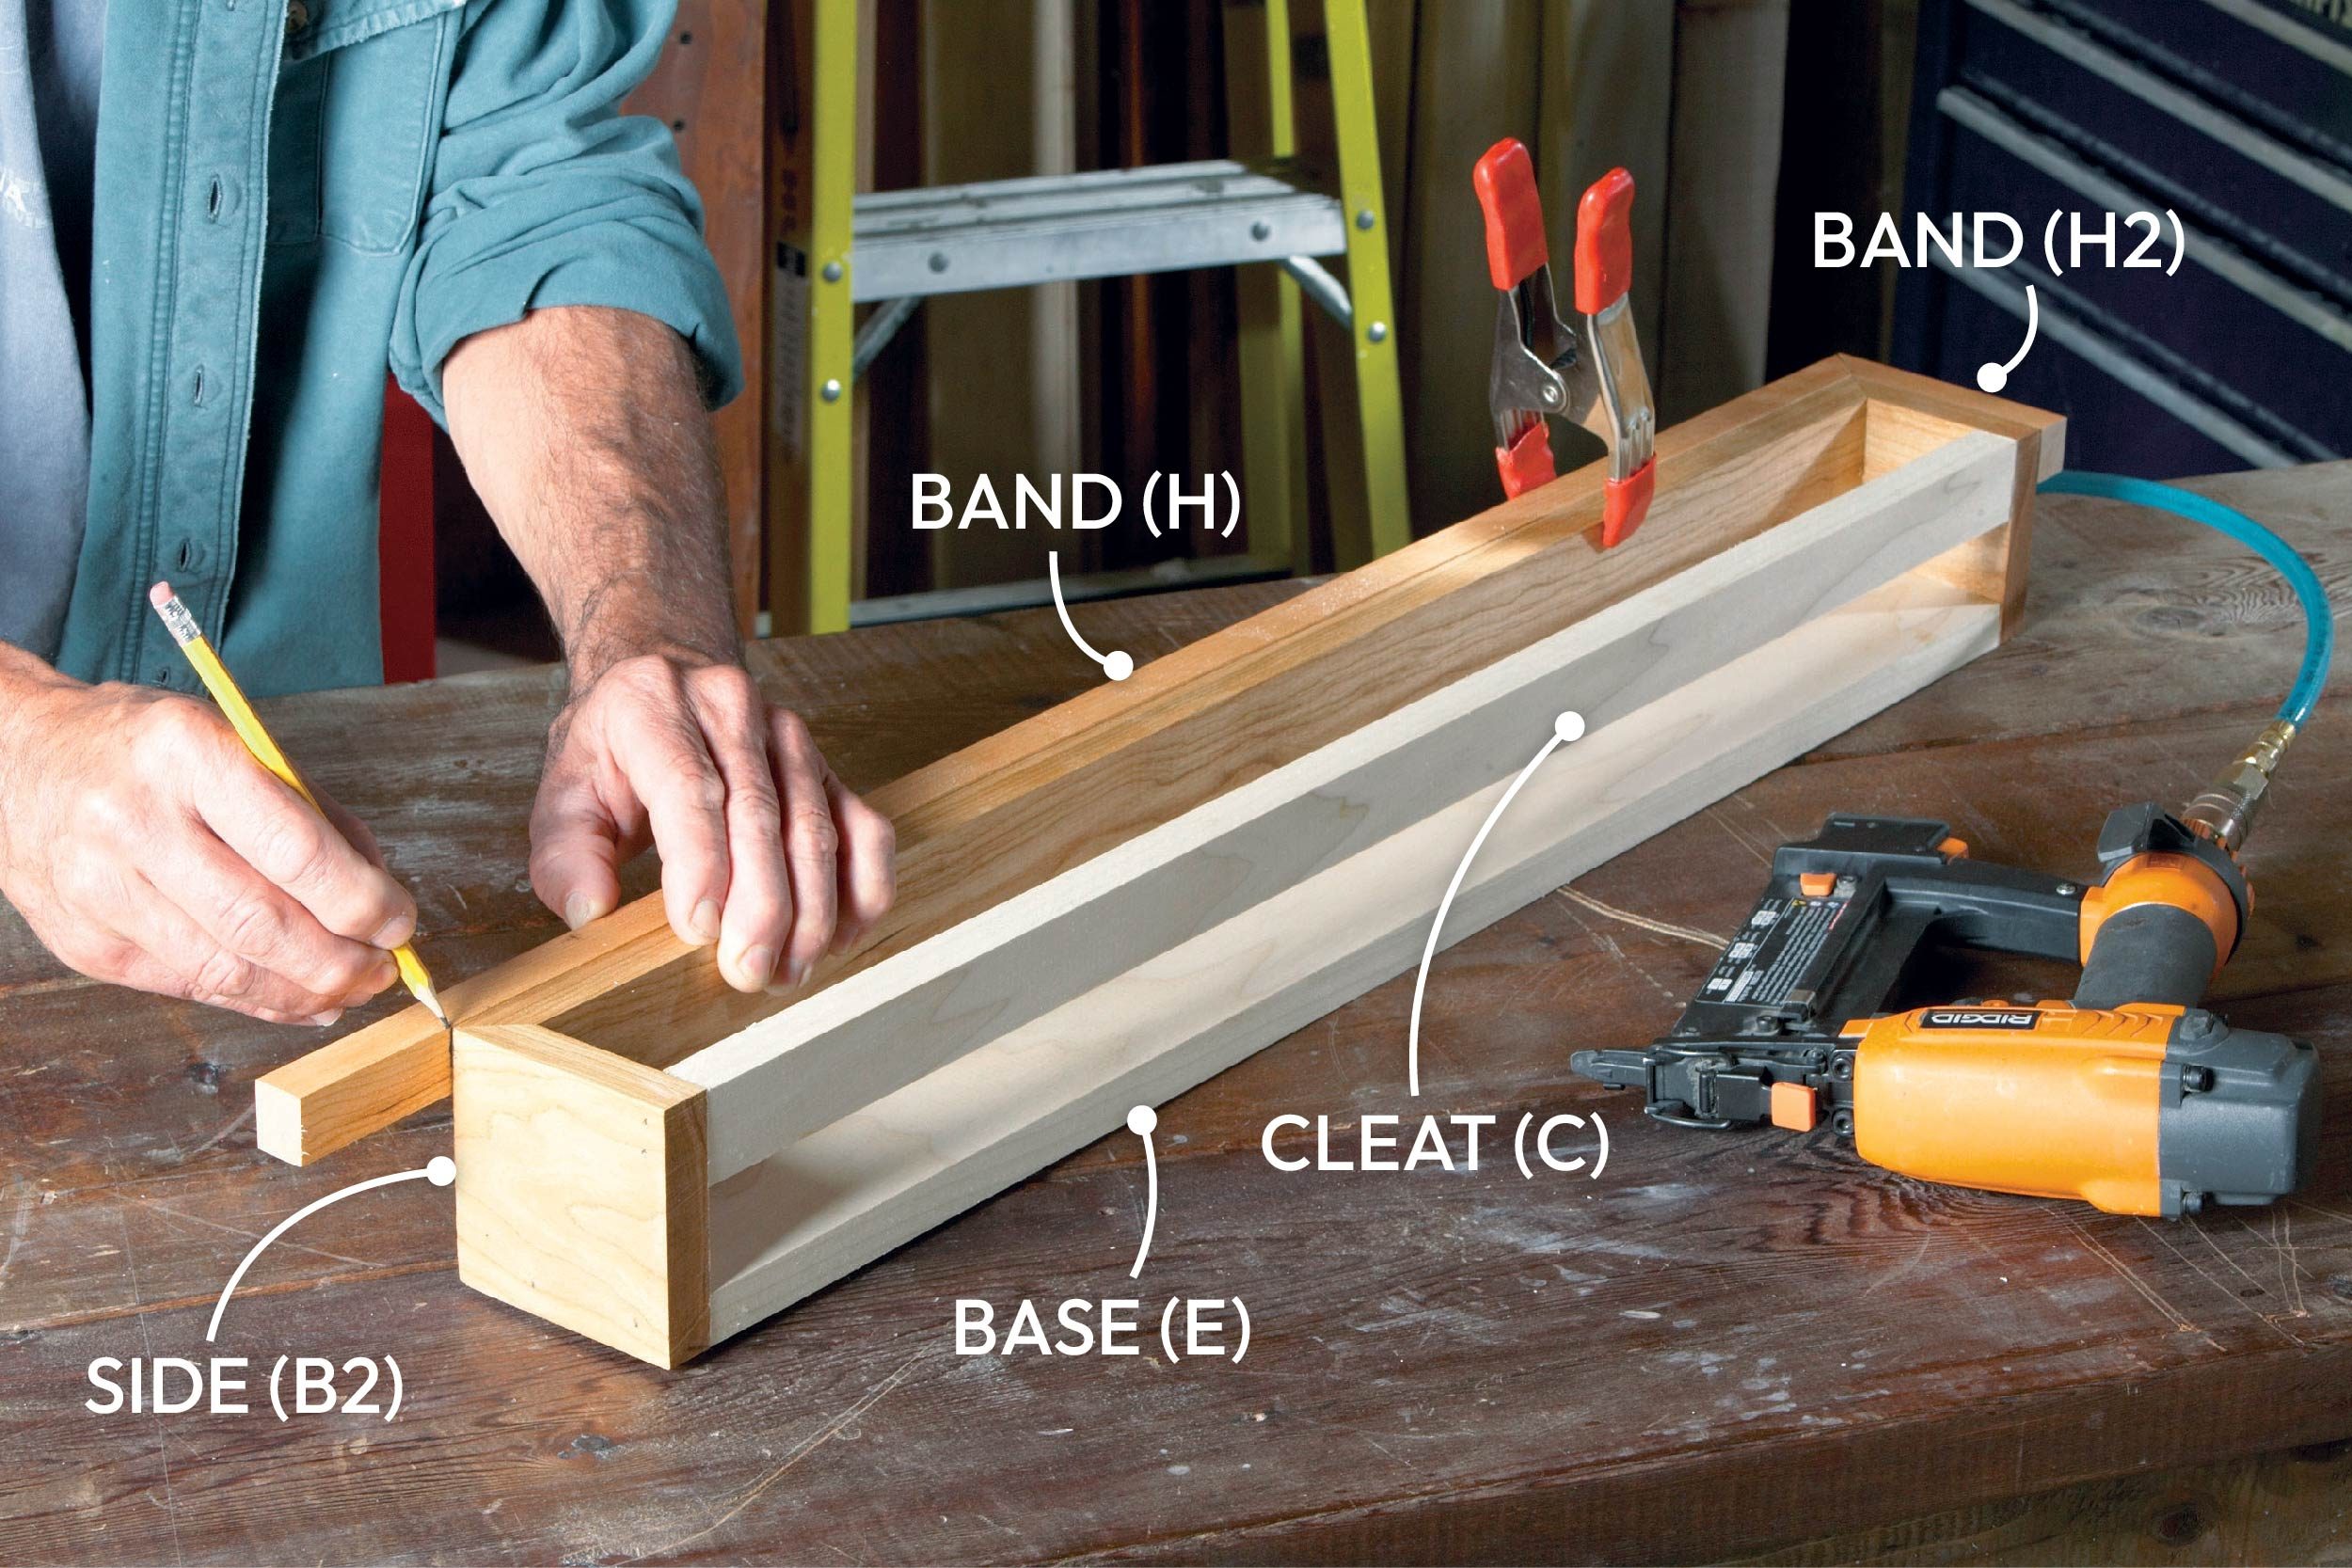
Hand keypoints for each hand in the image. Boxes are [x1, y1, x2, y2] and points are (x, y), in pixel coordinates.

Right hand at [0, 665, 416, 1023]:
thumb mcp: (234, 743)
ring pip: (226, 970)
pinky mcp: (83, 943)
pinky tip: (295, 998)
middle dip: (341, 961)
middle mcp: (134, 822)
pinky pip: (188, 986)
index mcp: (186, 755)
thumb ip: (311, 815)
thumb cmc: (143, 750)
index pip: (296, 851)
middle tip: (384, 968)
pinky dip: (255, 1000)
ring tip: (349, 988)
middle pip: (262, 924)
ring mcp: (99, 889)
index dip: (363, 901)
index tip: (400, 919)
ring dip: (305, 993)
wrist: (15, 762)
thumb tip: (379, 895)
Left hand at [528, 652, 895, 991]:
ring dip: (811, 910)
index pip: (688, 785)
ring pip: (817, 827)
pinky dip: (861, 888)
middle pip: (761, 812)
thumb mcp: (564, 793)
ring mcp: (790, 738)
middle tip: (747, 972)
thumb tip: (590, 910)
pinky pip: (865, 829)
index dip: (699, 861)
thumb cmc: (613, 750)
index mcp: (654, 707)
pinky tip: (837, 937)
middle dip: (762, 905)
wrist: (666, 678)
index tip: (698, 929)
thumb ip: (565, 856)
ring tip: (787, 971)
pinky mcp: (829, 768)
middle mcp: (730, 710)